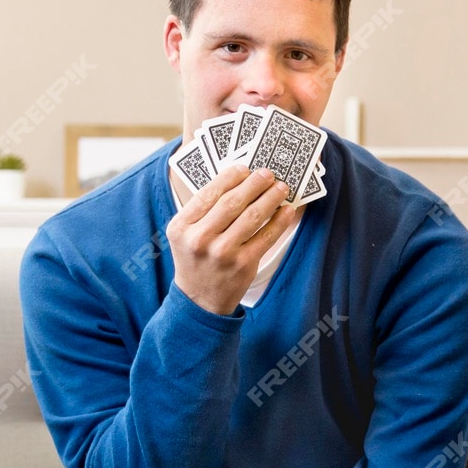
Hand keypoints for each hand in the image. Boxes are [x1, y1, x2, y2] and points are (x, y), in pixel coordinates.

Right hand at [166, 164, 291, 313]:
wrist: (200, 299)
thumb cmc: (195, 259)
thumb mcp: (186, 234)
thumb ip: (204, 210)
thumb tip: (238, 180)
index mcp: (181, 226)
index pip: (208, 193)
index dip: (230, 177)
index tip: (244, 168)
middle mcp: (200, 239)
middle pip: (232, 202)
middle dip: (254, 184)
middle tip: (267, 173)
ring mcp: (223, 253)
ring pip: (252, 217)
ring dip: (270, 198)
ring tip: (281, 188)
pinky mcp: (243, 265)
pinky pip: (266, 237)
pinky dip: (279, 221)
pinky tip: (286, 210)